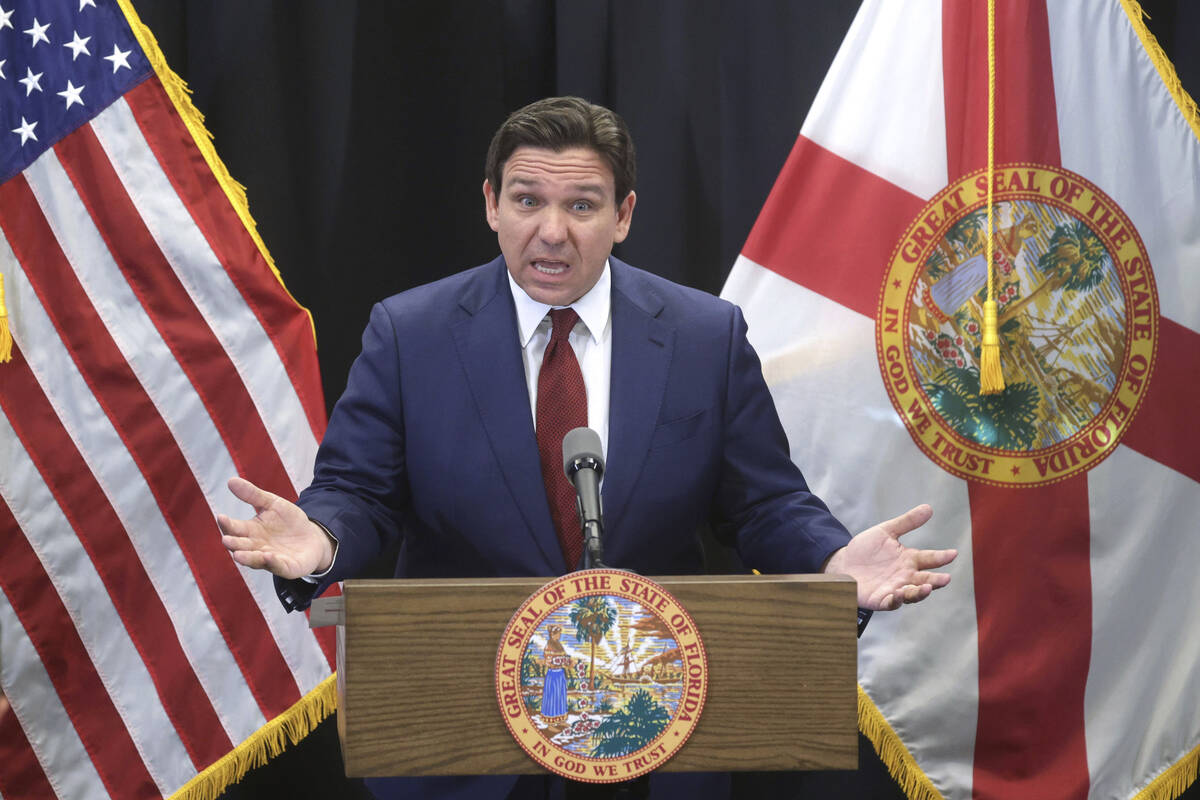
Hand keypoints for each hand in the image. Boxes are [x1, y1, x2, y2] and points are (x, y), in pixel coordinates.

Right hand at [217, 477, 333, 578]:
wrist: (312, 537)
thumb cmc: (288, 521)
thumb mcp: (272, 504)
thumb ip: (252, 494)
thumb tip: (230, 480)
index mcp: (250, 531)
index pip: (234, 528)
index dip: (227, 524)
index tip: (221, 517)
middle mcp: (256, 547)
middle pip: (241, 546)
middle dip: (234, 543)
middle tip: (226, 539)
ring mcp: (270, 559)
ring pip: (255, 560)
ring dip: (247, 558)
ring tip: (238, 554)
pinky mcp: (286, 567)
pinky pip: (277, 566)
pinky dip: (271, 562)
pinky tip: (267, 555)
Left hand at [823, 504, 956, 610]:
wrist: (842, 564)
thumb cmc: (865, 549)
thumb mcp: (886, 532)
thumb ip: (907, 522)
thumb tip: (929, 508)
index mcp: (909, 559)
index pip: (929, 558)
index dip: (941, 557)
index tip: (953, 553)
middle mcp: (905, 576)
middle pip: (926, 580)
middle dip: (936, 580)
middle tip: (946, 578)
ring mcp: (895, 589)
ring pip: (913, 594)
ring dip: (921, 592)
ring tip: (928, 587)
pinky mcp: (881, 599)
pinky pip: (892, 602)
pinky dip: (898, 599)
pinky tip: (900, 593)